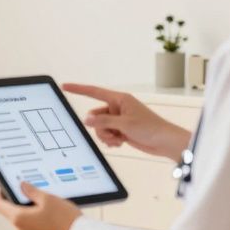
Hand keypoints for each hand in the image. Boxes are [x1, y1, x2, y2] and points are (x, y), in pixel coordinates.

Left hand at [0, 182, 80, 229]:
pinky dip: (33, 218)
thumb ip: (31, 191)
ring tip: (40, 201)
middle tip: (26, 190)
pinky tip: (46, 212)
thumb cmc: (64, 218)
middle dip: (15, 201)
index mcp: (18, 219)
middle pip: (9, 212)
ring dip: (26, 209)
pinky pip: (30, 226)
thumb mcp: (47, 198)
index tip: (4, 187)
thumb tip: (22, 186)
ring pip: (20, 219)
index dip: (0, 194)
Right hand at [61, 83, 190, 159]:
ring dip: (106, 136)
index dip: (78, 89)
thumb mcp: (124, 124)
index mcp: (119, 99)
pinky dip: (110, 140)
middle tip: (113, 133)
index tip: (65, 86)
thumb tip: (87, 119)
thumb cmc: (151, 128)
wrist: (164, 142)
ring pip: (99, 127)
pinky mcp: (120, 130)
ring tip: (118, 140)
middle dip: (100, 127)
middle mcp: (117, 108)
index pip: (94, 92)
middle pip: (95, 115)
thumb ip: (103, 121)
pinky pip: (106, 134)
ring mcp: (118, 119)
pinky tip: (120, 142)